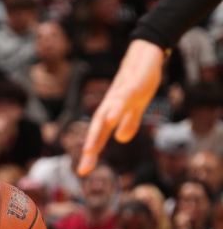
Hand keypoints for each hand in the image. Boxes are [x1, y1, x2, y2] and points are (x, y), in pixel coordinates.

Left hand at [78, 39, 163, 174]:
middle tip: (84, 166)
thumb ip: (128, 121)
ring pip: (106, 114)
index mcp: (112, 111)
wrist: (145, 56)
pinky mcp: (132, 85)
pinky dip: (116, 108)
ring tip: (90, 149)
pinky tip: (111, 118)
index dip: (92, 152)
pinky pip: (123, 98)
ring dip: (98, 131)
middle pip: (98, 127)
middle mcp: (111, 104)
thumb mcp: (135, 106)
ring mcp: (120, 94)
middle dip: (91, 146)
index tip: (83, 172)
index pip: (100, 134)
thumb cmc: (138, 80)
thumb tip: (120, 139)